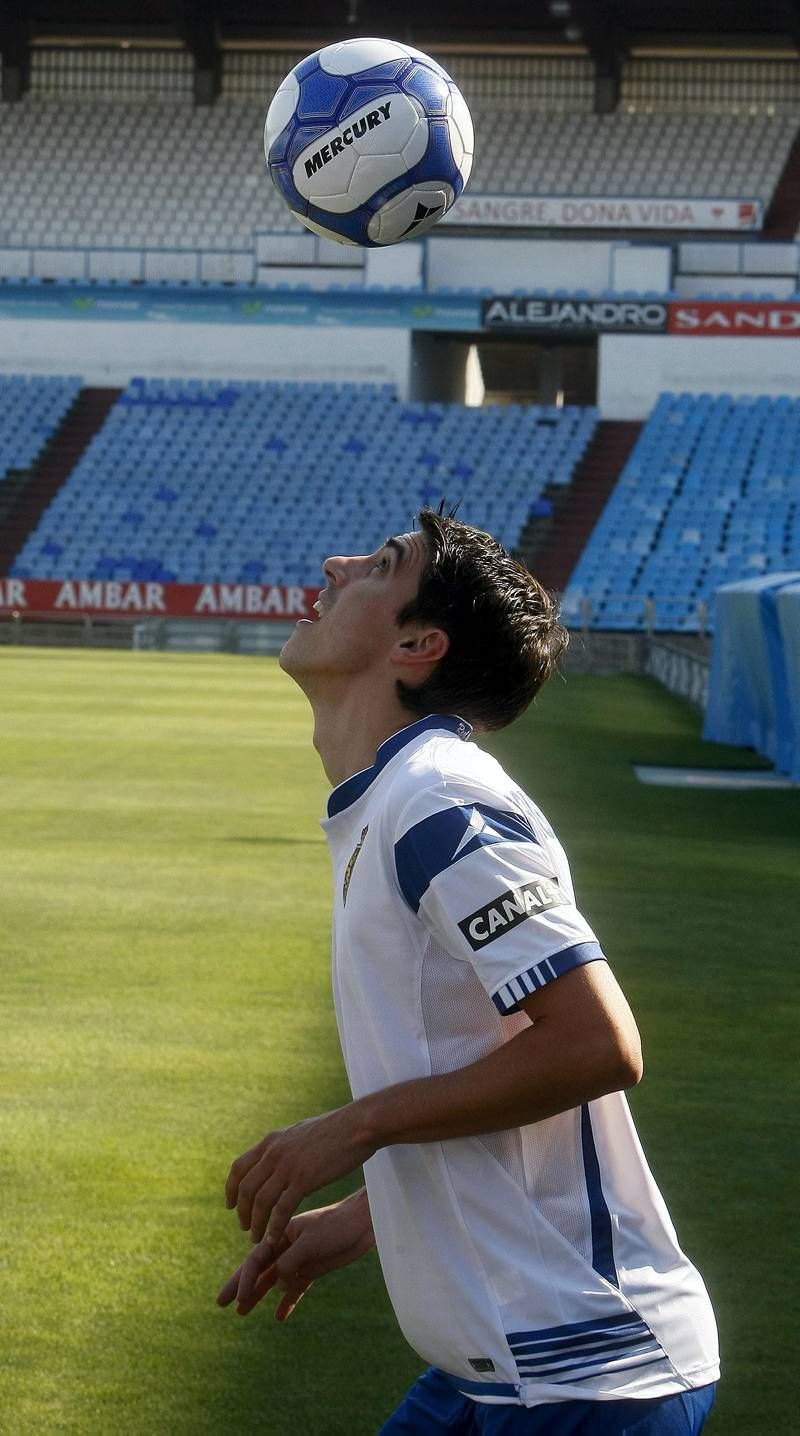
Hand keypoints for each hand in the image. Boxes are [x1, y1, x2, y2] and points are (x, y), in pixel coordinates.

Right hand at [216, 1189, 374, 1319]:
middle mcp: (286, 1246)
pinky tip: (279, 1316)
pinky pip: (295, 1289)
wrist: (363, 1223)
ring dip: (258, 1295)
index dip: (244, 1279)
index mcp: (281, 1233)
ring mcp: (298, 1259)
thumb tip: (277, 1282)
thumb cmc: (337, 1226)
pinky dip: (287, 1302)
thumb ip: (291, 1261)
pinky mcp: (313, 1270)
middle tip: (220, 1302)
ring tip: (241, 1312)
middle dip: (239, 1285)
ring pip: (273, 1281)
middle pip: (258, 1269)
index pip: (256, 1257)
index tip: (238, 1298)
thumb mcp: (311, 1241)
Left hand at [224, 1104, 374, 1247]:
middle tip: (245, 1228)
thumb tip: (278, 1154)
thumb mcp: (300, 1132)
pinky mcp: (304, 1179)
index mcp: (271, 1141)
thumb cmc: (335, 1130)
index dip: (231, 1189)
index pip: (239, 1167)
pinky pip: (281, 1208)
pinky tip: (274, 1238)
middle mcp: (274, 1153)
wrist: (357, 1126)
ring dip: (256, 1223)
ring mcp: (288, 1165)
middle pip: (246, 1188)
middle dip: (242, 1211)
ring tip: (257, 1239)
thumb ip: (285, 1146)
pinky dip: (274, 1226)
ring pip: (260, 1201)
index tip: (230, 1205)